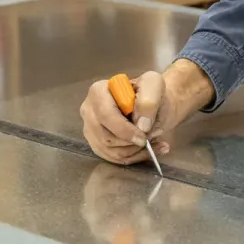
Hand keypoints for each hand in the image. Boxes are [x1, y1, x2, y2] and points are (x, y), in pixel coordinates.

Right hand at [80, 58, 213, 165]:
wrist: (153, 104)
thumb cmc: (151, 92)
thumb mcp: (154, 85)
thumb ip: (149, 101)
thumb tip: (142, 126)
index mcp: (98, 91)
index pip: (105, 115)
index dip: (124, 130)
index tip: (144, 137)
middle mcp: (89, 111)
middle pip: (105, 137)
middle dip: (131, 143)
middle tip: (151, 138)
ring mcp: (90, 129)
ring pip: (109, 151)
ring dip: (135, 151)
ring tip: (155, 143)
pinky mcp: (97, 144)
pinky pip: (113, 158)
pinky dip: (134, 157)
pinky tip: (149, 150)